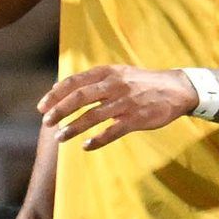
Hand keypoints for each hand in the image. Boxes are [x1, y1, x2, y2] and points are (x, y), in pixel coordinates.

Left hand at [37, 65, 200, 149]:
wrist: (176, 89)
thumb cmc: (142, 82)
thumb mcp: (118, 73)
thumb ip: (95, 80)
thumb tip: (66, 88)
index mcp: (107, 73)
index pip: (75, 82)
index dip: (56, 94)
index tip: (42, 106)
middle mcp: (114, 85)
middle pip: (80, 97)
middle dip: (60, 110)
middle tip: (46, 122)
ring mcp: (125, 102)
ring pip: (93, 115)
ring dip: (74, 127)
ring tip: (60, 137)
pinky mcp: (136, 118)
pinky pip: (113, 131)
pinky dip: (98, 140)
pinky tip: (86, 146)